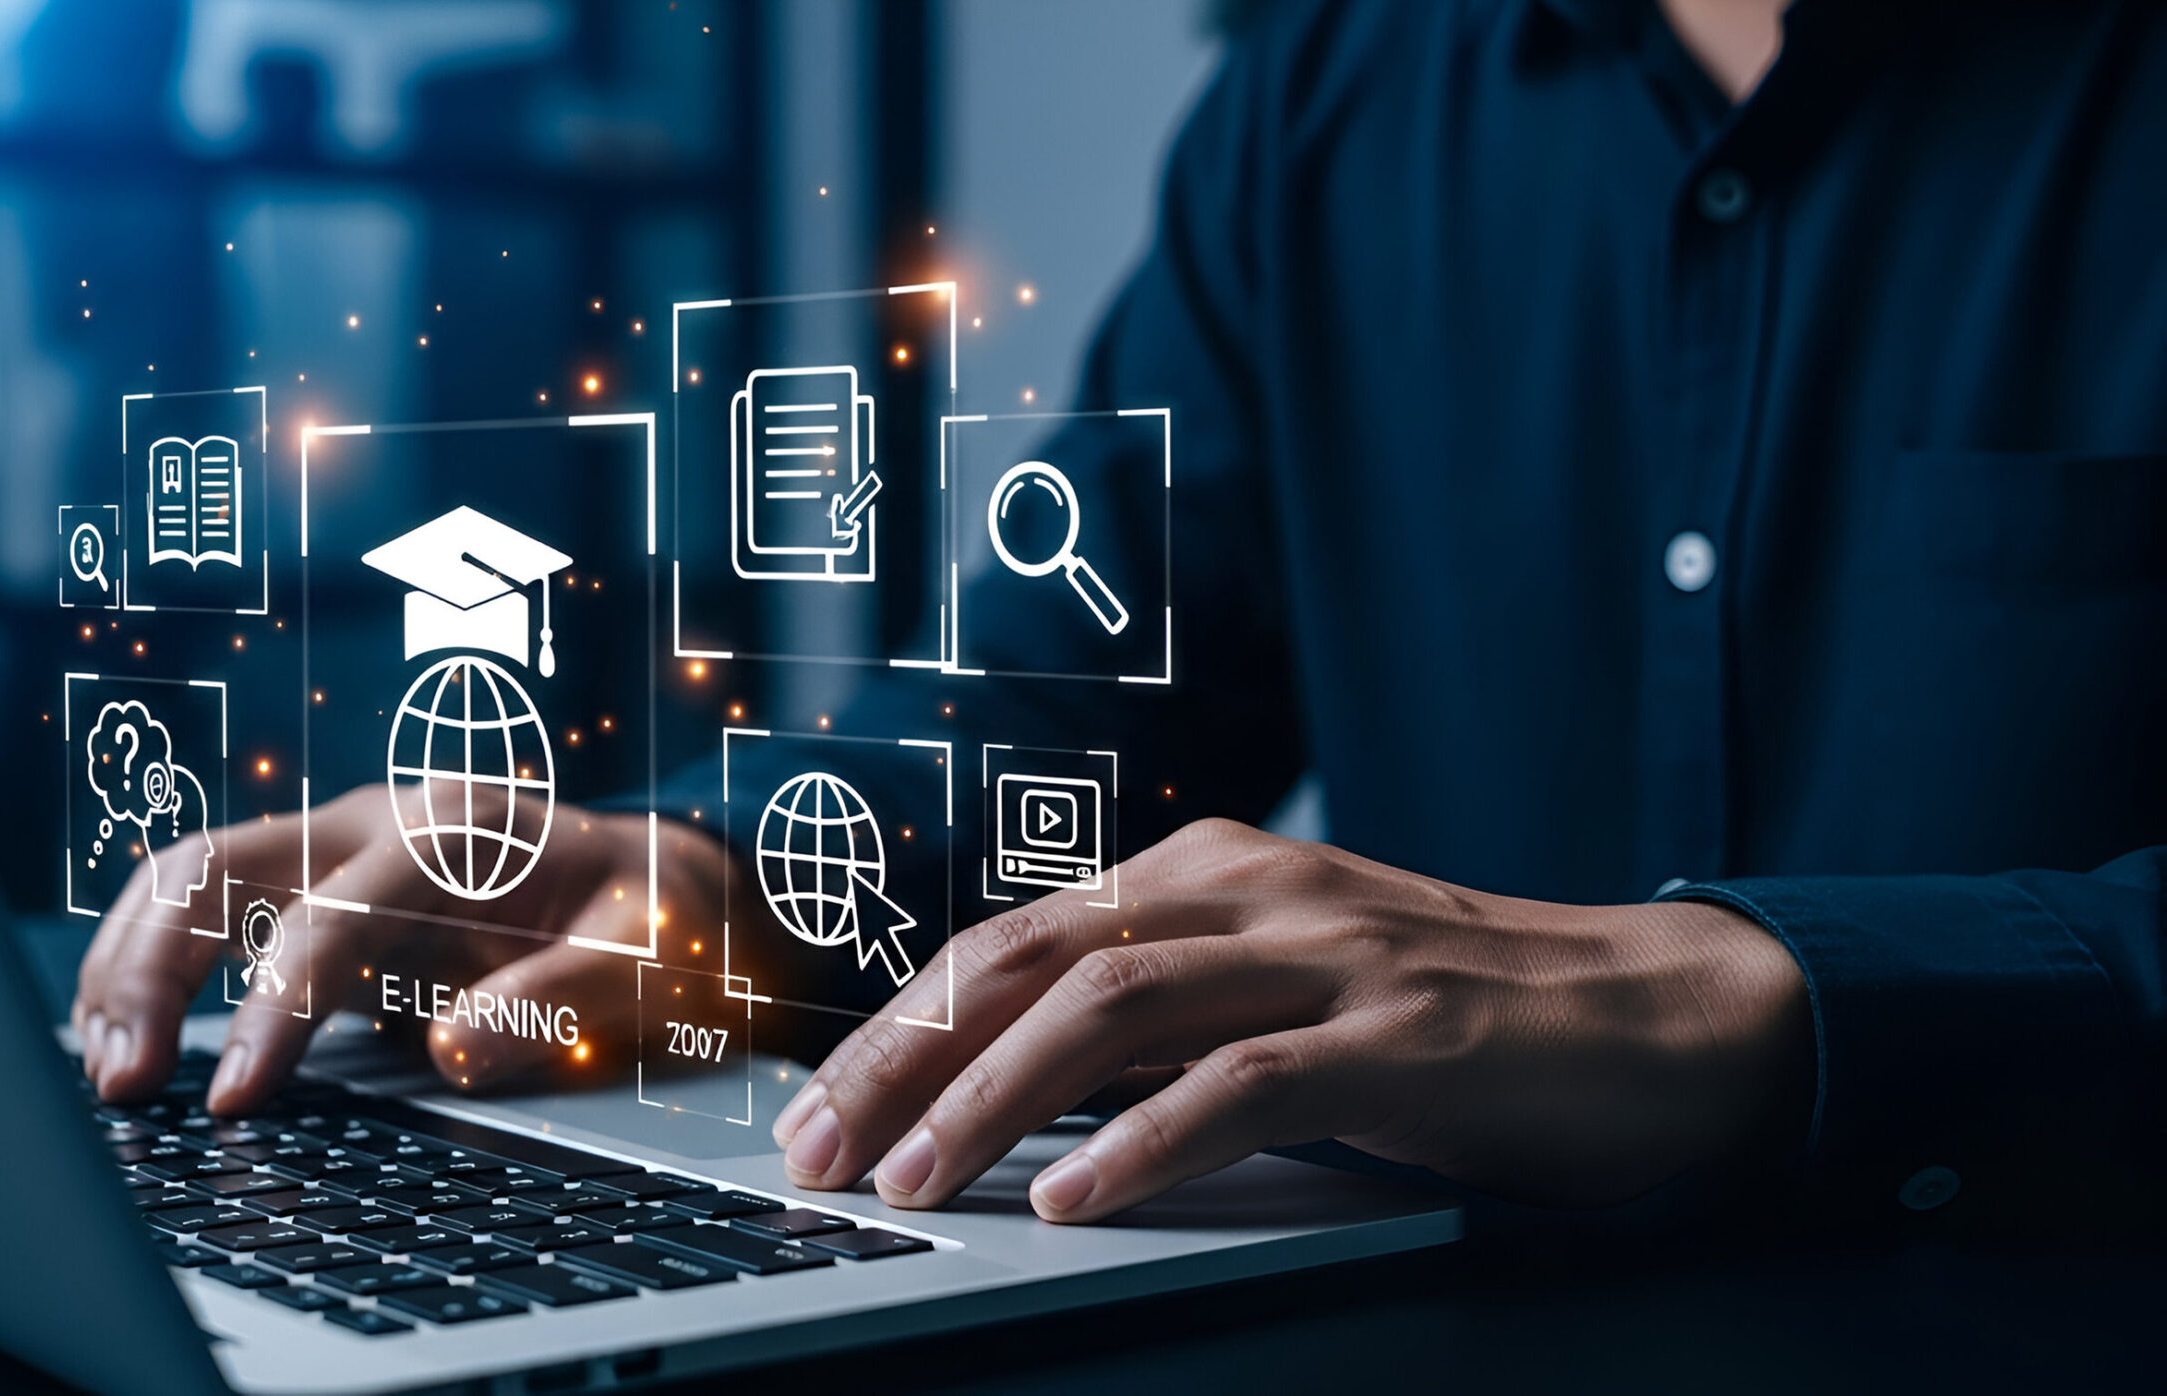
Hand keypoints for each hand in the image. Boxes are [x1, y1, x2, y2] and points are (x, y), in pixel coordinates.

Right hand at [72, 784, 736, 1114]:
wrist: (673, 884)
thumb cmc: (663, 919)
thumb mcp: (650, 957)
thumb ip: (561, 1001)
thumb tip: (452, 1052)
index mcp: (454, 831)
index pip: (327, 917)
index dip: (270, 1010)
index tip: (235, 1098)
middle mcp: (378, 827)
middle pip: (218, 867)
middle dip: (148, 966)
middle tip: (120, 1083)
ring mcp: (341, 857)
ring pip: (194, 882)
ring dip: (131, 966)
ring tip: (108, 1074)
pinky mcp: (323, 902)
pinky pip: (214, 920)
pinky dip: (157, 974)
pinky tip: (134, 1045)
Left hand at [769, 819, 1808, 1219]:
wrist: (1653, 1014)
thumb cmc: (1448, 1021)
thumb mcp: (1276, 991)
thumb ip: (1157, 1016)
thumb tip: (1007, 1091)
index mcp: (1202, 874)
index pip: (1007, 942)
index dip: (899, 1028)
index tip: (818, 1113)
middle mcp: (1248, 892)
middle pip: (1027, 961)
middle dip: (905, 1060)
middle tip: (823, 1155)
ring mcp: (1326, 954)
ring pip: (1113, 1009)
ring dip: (995, 1103)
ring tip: (920, 1186)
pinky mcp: (1401, 1032)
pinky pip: (1245, 1081)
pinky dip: (1147, 1141)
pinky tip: (1079, 1201)